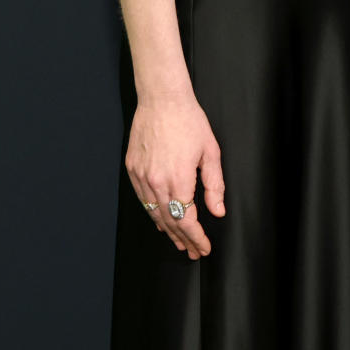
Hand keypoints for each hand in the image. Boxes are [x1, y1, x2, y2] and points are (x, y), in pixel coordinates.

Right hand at [125, 93, 225, 258]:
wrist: (162, 98)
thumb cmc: (188, 120)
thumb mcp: (210, 151)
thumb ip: (214, 185)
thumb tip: (218, 211)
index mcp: (178, 179)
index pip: (186, 221)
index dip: (196, 238)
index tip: (204, 247)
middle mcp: (156, 182)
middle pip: (169, 222)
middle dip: (183, 239)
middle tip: (193, 250)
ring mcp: (141, 176)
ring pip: (153, 213)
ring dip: (167, 230)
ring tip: (179, 240)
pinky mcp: (132, 168)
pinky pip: (142, 198)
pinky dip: (152, 212)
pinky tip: (161, 217)